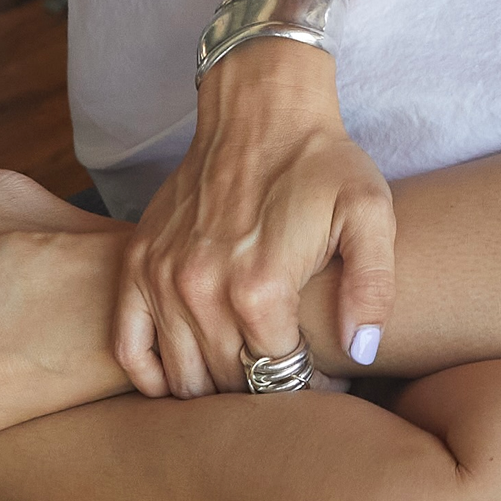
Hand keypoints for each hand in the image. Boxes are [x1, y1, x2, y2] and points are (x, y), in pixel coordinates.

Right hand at [115, 39, 395, 397]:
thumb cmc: (321, 163)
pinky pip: (128, 346)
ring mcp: (161, 278)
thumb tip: (362, 353)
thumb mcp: (370, 214)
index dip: (308, 386)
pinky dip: (152, 375)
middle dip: (264, 391)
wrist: (261, 108)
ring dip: (215, 389)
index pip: (280, 376)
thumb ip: (373, 287)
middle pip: (230, 382)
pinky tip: (181, 379)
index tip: (324, 381)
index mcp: (260, 286)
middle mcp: (201, 289)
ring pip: (182, 376)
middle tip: (288, 381)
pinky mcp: (137, 264)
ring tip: (248, 377)